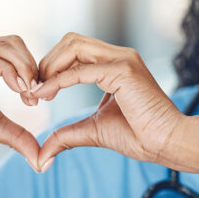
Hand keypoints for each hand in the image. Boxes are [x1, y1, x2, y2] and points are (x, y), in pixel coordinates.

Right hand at [0, 35, 42, 169]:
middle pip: (13, 42)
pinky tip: (18, 89)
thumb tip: (42, 160)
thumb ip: (18, 136)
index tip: (39, 97)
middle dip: (32, 67)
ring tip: (29, 94)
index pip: (15, 49)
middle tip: (38, 94)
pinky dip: (8, 72)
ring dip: (24, 69)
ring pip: (3, 48)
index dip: (33, 69)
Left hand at [32, 32, 184, 171]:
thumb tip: (42, 156)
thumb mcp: (92, 132)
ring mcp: (122, 60)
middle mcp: (118, 56)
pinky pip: (81, 70)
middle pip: (70, 42)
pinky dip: (59, 81)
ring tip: (38, 91)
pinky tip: (45, 94)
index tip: (36, 93)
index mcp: (113, 66)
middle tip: (33, 90)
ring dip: (50, 67)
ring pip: (74, 46)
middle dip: (46, 63)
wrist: (165, 144)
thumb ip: (66, 136)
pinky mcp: (123, 71)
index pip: (74, 51)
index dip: (50, 68)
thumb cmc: (138, 136)